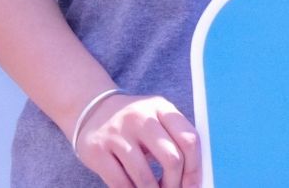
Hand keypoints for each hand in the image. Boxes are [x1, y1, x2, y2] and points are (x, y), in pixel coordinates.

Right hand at [74, 92, 201, 187]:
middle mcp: (140, 117)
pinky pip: (121, 183)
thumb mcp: (157, 119)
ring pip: (145, 177)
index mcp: (161, 107)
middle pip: (171, 158)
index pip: (189, 139)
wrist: (93, 110)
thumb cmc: (135, 122)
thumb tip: (192, 179)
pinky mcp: (97, 151)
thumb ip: (175, 141)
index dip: (195, 168)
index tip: (194, 185)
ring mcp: (117, 134)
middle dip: (176, 184)